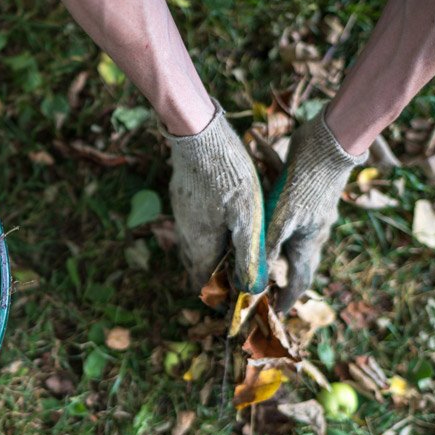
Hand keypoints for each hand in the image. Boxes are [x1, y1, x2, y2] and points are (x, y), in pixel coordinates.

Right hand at [168, 102, 266, 293]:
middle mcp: (186, 232)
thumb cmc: (228, 176)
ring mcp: (182, 213)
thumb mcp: (248, 219)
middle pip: (198, 265)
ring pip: (196, 244)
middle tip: (239, 277)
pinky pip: (194, 223)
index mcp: (200, 243)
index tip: (235, 300)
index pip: (204, 283)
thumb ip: (250, 256)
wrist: (199, 134)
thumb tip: (253, 290)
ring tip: (236, 252)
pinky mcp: (183, 196)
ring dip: (213, 252)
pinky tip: (225, 220)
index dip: (219, 295)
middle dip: (216, 275)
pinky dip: (210, 232)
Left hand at [265, 109, 366, 311]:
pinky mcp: (310, 198)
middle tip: (262, 286)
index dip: (288, 300)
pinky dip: (279, 228)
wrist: (329, 143)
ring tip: (259, 258)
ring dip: (278, 252)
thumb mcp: (282, 218)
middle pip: (298, 263)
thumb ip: (268, 248)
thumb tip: (255, 281)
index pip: (301, 281)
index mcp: (310, 242)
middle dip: (281, 278)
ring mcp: (315, 215)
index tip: (275, 313)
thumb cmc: (305, 181)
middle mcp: (315, 232)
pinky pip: (293, 220)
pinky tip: (265, 221)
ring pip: (295, 241)